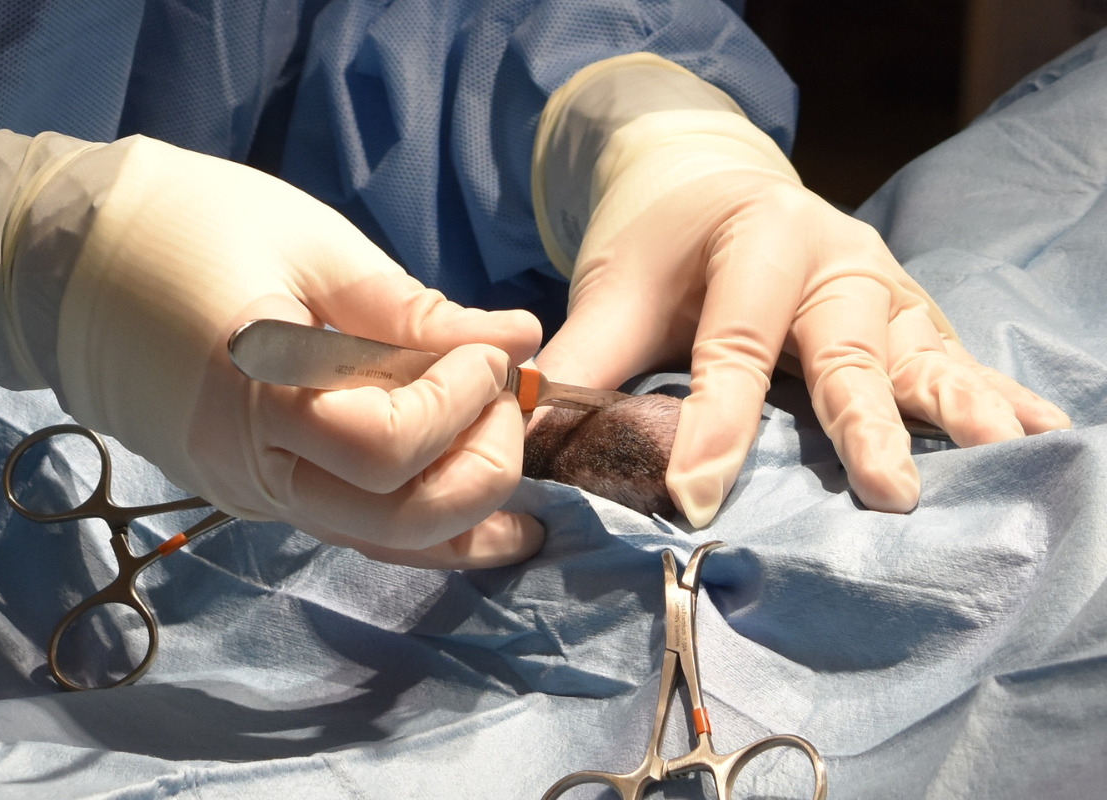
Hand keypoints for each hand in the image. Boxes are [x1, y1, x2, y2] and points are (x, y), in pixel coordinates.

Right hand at [39, 136, 545, 567]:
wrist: (64, 263)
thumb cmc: (182, 227)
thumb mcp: (308, 247)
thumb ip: (411, 311)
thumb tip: (515, 340)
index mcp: (252, 387)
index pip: (387, 442)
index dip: (461, 400)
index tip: (492, 346)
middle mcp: (245, 462)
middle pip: (393, 515)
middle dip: (480, 467)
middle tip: (504, 398)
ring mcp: (243, 490)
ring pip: (376, 539)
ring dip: (463, 506)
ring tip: (510, 450)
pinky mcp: (248, 493)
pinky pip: (349, 529)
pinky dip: (423, 528)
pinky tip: (484, 523)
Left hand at [535, 167, 1069, 525]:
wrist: (710, 188)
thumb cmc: (660, 248)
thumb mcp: (614, 291)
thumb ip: (580, 362)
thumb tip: (524, 437)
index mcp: (755, 237)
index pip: (734, 343)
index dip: (713, 422)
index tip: (696, 494)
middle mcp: (835, 259)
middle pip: (848, 348)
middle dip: (865, 422)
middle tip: (886, 490)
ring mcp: (883, 292)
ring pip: (920, 356)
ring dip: (959, 411)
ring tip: (1001, 456)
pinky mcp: (910, 323)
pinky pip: (951, 364)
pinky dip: (994, 400)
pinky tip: (1035, 437)